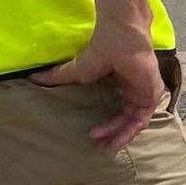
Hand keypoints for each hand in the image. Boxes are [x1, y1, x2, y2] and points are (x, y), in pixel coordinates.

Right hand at [31, 33, 165, 151]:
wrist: (121, 36)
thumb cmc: (102, 49)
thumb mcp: (77, 71)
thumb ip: (58, 77)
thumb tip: (32, 77)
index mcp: (124, 87)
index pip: (120, 113)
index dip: (107, 127)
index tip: (92, 137)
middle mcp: (136, 91)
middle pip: (127, 121)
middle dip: (113, 136)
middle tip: (99, 148)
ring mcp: (146, 92)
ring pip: (135, 123)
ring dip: (119, 136)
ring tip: (104, 146)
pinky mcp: (153, 93)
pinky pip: (143, 118)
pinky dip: (128, 129)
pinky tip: (113, 135)